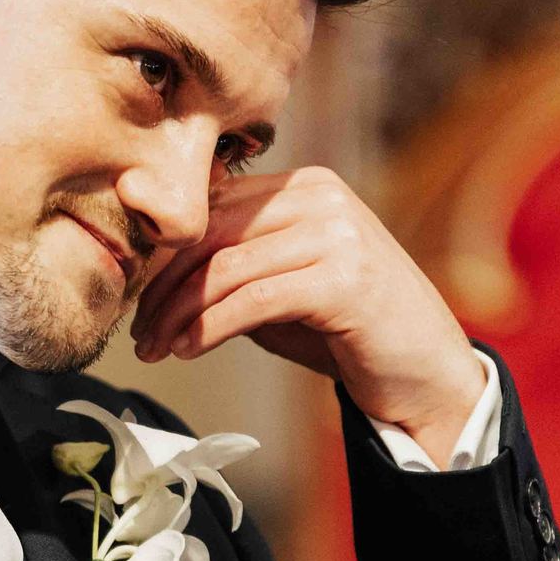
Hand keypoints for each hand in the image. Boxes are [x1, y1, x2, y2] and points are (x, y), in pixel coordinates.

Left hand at [130, 167, 484, 468]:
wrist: (425, 374)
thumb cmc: (347, 334)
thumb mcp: (282, 289)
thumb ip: (234, 268)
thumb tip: (156, 272)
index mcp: (306, 186)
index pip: (214, 207)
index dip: (164, 251)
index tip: (135, 295)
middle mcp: (322, 196)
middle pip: (212, 232)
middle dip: (163, 285)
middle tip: (135, 330)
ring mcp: (337, 233)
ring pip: (225, 268)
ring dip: (178, 313)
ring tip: (154, 348)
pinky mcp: (344, 279)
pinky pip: (253, 300)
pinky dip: (209, 328)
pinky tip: (187, 349)